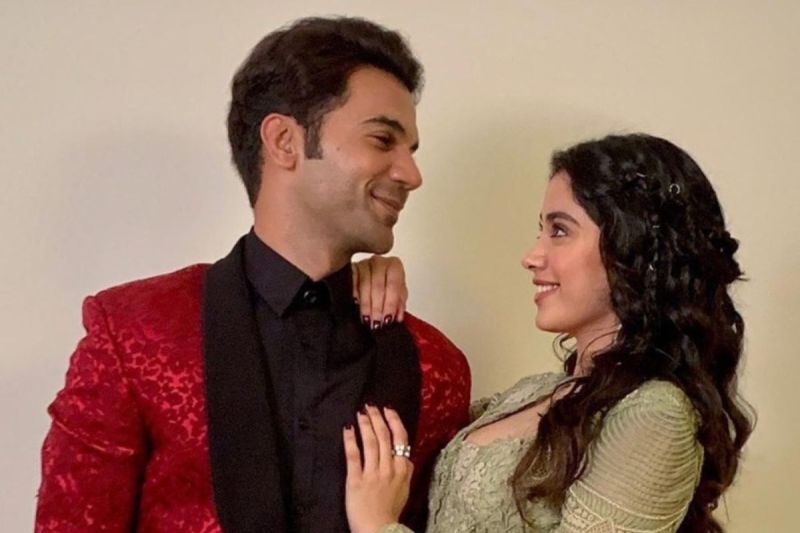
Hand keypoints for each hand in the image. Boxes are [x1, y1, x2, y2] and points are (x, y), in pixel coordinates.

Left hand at [343, 406, 413, 532]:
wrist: (379, 531)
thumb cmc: (390, 511)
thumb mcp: (404, 489)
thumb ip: (404, 470)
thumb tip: (403, 455)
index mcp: (403, 470)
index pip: (401, 439)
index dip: (394, 421)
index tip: (388, 410)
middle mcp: (389, 469)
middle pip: (385, 436)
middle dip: (378, 418)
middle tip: (371, 406)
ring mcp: (373, 474)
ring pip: (371, 442)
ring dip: (366, 425)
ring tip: (360, 413)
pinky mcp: (356, 481)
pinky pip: (354, 456)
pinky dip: (351, 440)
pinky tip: (347, 429)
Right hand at [352, 256, 407, 328]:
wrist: (372, 277)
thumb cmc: (387, 286)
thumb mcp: (397, 294)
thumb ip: (399, 304)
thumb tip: (398, 317)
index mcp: (394, 266)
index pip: (393, 285)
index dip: (390, 304)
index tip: (387, 319)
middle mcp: (379, 262)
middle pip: (378, 286)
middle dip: (377, 307)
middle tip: (376, 322)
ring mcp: (364, 263)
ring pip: (364, 285)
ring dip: (366, 305)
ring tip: (367, 318)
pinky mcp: (351, 268)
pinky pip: (352, 282)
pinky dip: (354, 294)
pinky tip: (356, 305)